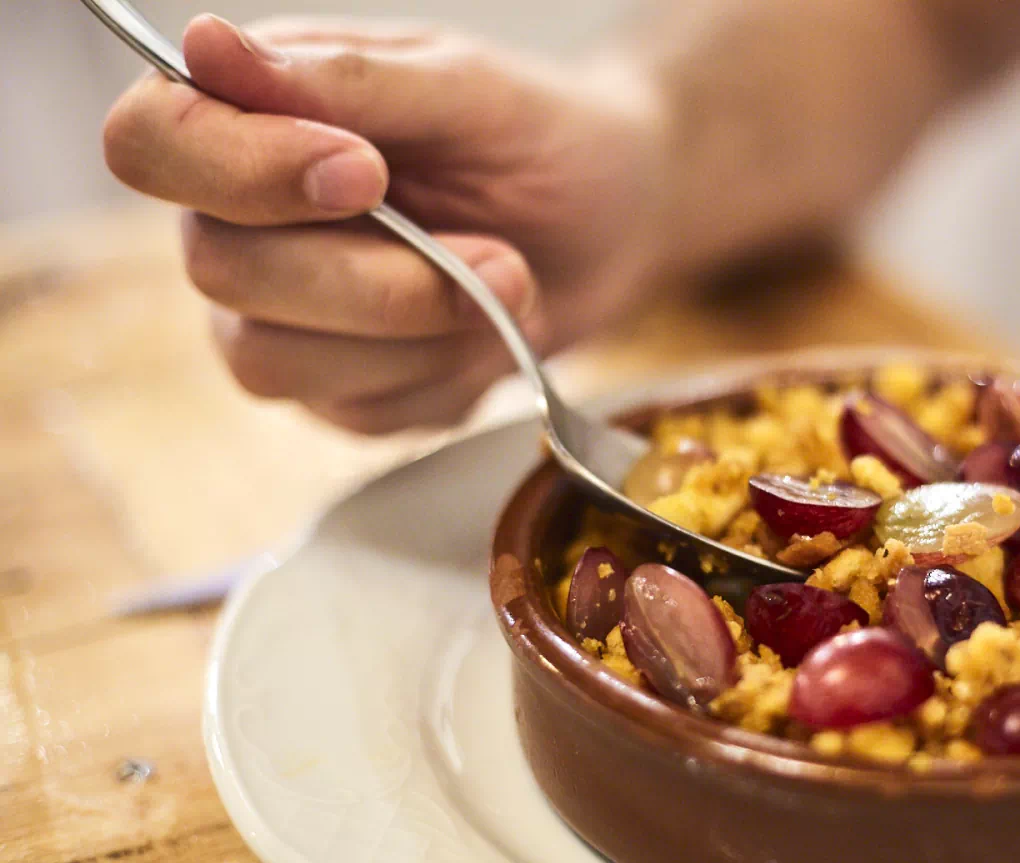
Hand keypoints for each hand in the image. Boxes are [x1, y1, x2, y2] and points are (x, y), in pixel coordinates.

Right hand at [103, 15, 668, 432]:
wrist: (620, 225)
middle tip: (498, 255)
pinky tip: (494, 330)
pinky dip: (444, 374)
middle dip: (374, 276)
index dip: (240, 170)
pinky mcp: (341, 393)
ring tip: (513, 283)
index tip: (364, 170)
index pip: (150, 144)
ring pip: (274, 360)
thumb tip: (201, 44)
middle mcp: (242, 222)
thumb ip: (344, 80)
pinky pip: (358, 412)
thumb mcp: (466, 90)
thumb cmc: (541, 137)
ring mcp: (284, 319)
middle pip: (222, 270)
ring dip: (415, 329)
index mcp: (250, 119)